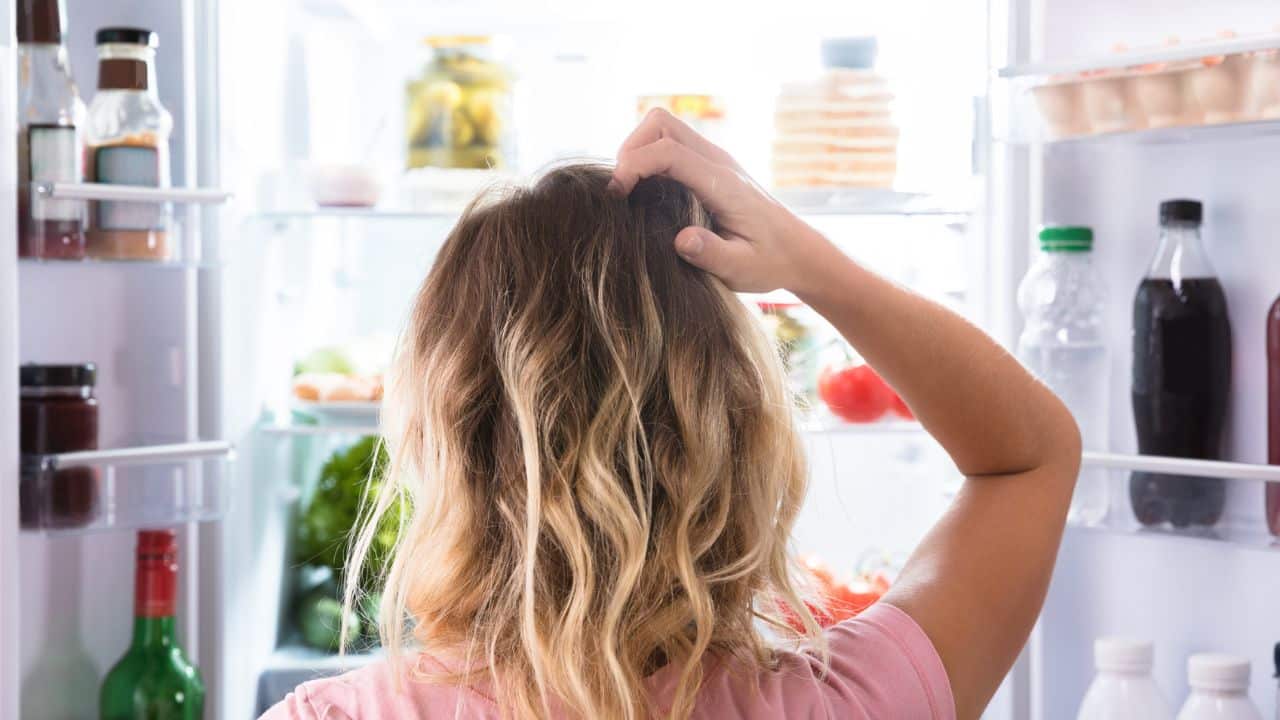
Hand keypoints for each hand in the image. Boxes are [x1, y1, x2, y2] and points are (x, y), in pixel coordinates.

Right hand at [610, 109, 832, 293]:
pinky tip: (645, 193)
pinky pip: (670, 143)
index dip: (633, 165)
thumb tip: (681, 240)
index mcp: (723, 183)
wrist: (797, 251)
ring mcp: (713, 159)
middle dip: (630, 149)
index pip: (668, 151)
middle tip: (619, 191)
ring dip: (637, 150)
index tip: (616, 196)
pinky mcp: (709, 165)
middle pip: (660, 123)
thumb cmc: (770, 262)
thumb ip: (712, 254)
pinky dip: (648, 158)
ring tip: (628, 191)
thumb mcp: (742, 269)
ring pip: (663, 127)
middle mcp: (717, 161)